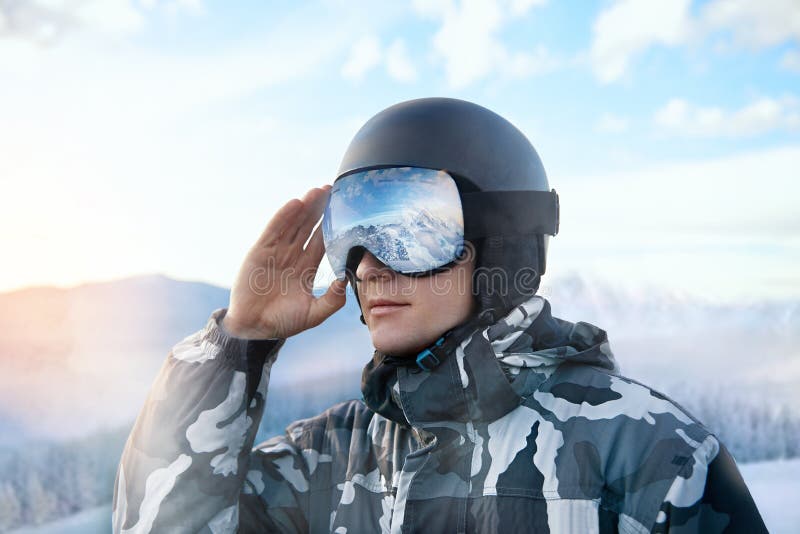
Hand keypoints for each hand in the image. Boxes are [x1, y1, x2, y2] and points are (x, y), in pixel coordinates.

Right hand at [223, 185, 346, 338]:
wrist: (253, 329)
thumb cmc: (283, 322)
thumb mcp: (313, 314)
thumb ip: (332, 300)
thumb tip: (346, 280)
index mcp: (306, 268)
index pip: (322, 241)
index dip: (331, 226)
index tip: (343, 211)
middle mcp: (293, 256)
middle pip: (309, 227)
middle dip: (320, 210)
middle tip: (332, 190)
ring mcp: (276, 252)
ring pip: (293, 224)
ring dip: (305, 208)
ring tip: (317, 191)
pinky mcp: (260, 251)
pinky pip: (274, 230)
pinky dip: (284, 216)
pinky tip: (296, 204)